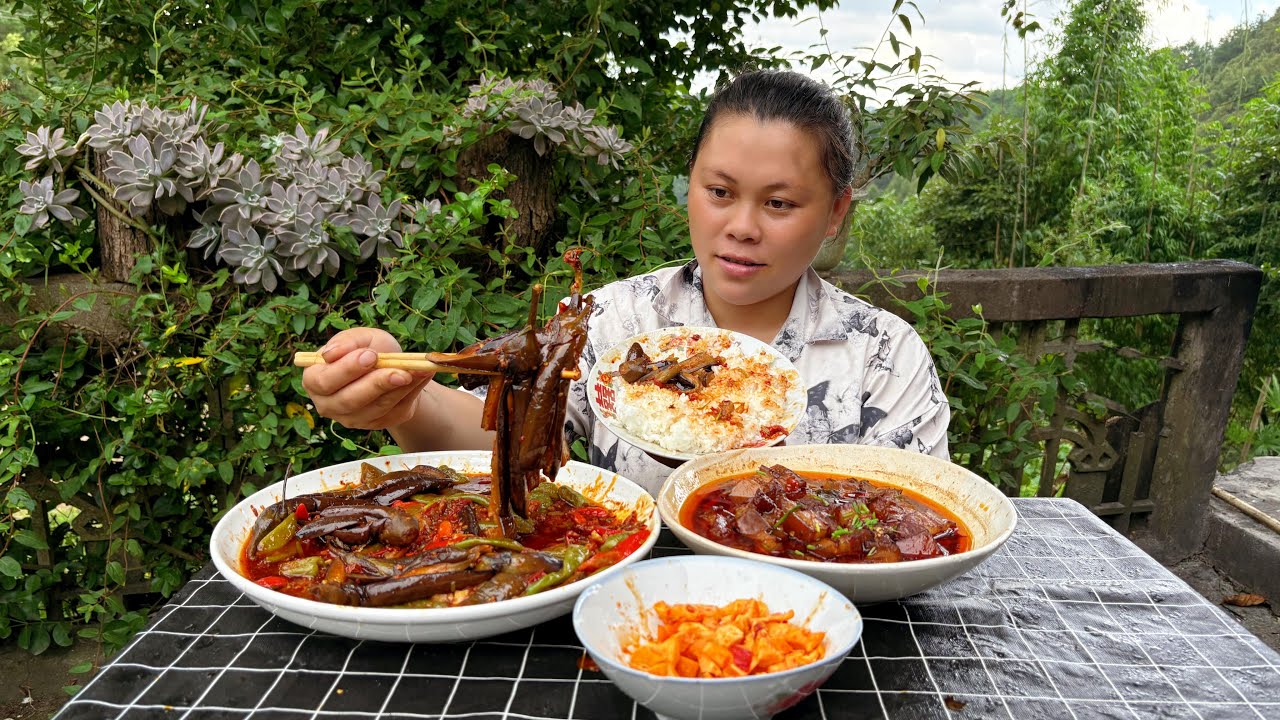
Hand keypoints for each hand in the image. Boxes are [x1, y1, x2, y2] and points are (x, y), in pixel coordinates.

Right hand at [301, 328, 433, 429]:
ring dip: (399, 389)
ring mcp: (353, 419)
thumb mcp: (361, 337)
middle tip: (399, 370)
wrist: (392, 367)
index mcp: (315, 380)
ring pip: (375, 409)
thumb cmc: (369, 350)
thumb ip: (348, 342)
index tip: (371, 356)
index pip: (325, 381)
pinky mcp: (378, 424)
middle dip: (376, 384)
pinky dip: (412, 393)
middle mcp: (329, 404)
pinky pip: (394, 412)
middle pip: (349, 400)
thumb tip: (332, 353)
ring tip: (418, 370)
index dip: (347, 369)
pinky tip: (423, 376)